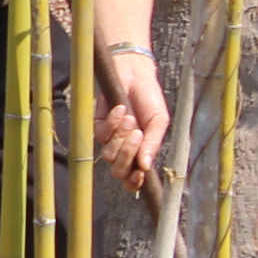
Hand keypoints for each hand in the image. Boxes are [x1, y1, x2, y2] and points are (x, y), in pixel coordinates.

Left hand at [96, 47, 168, 192]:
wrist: (136, 75)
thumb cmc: (150, 99)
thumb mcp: (159, 122)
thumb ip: (153, 144)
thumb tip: (145, 166)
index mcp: (141, 153)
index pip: (133, 179)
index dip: (134, 182)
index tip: (140, 174)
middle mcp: (124, 150)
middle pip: (118, 171)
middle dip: (127, 155)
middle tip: (138, 134)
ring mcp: (110, 139)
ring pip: (109, 154)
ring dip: (121, 137)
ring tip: (131, 119)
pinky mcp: (98, 125)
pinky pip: (101, 134)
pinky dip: (112, 122)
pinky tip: (121, 109)